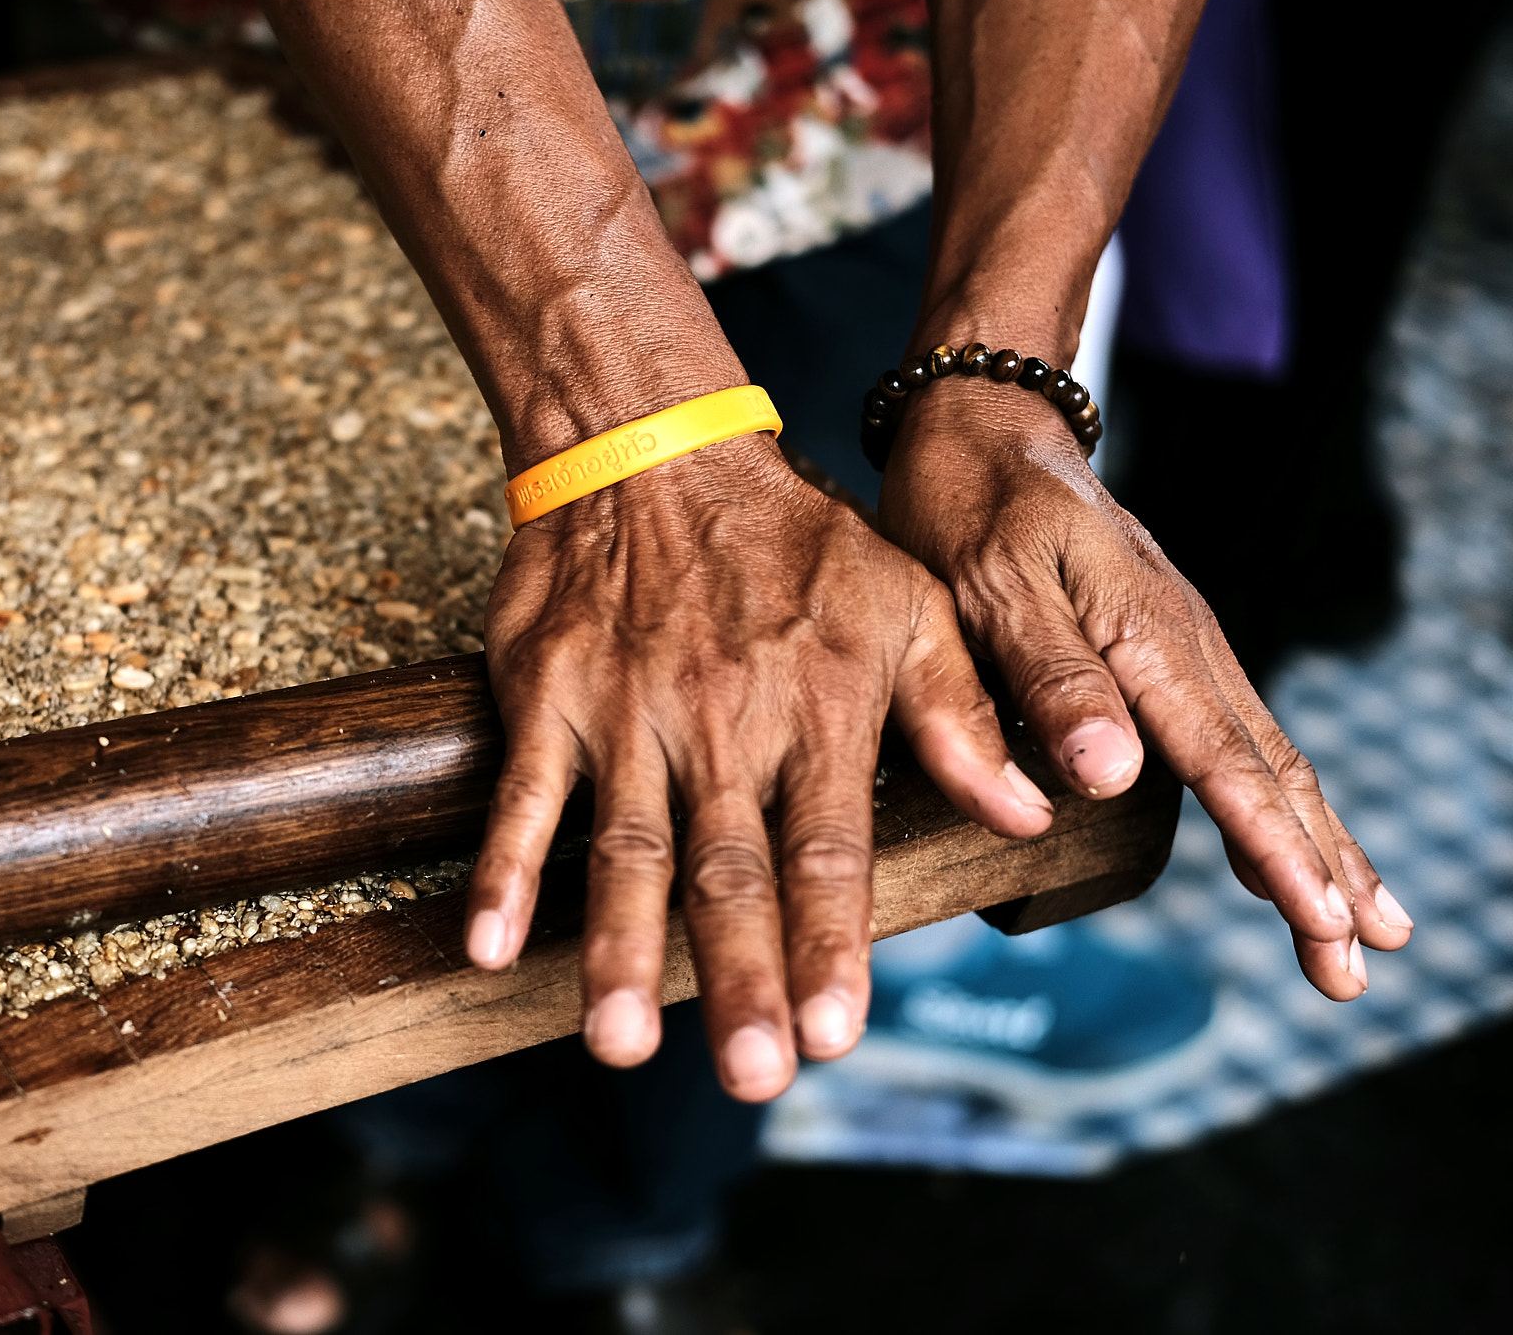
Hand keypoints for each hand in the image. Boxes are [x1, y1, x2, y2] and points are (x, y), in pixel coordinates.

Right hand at [464, 433, 1057, 1101]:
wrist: (653, 447)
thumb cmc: (791, 540)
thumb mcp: (908, 605)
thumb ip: (961, 713)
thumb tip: (1031, 811)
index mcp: (819, 708)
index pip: (827, 846)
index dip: (831, 942)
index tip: (837, 1032)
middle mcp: (723, 722)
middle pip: (730, 868)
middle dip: (741, 976)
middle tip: (752, 1073)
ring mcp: (628, 713)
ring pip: (626, 846)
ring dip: (622, 946)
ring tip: (620, 1038)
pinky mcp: (550, 698)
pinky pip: (523, 795)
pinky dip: (504, 870)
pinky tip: (489, 945)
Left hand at [878, 382, 1413, 999]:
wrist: (985, 423)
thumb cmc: (970, 502)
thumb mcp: (987, 584)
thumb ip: (1047, 677)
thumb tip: (1113, 779)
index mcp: (1146, 636)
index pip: (1226, 762)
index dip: (1276, 851)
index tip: (1322, 926)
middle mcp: (1184, 643)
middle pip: (1272, 771)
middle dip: (1322, 873)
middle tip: (1356, 968)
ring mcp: (1183, 643)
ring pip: (1267, 756)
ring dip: (1317, 845)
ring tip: (1363, 926)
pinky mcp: (1164, 645)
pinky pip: (1237, 733)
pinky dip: (1275, 799)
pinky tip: (1290, 843)